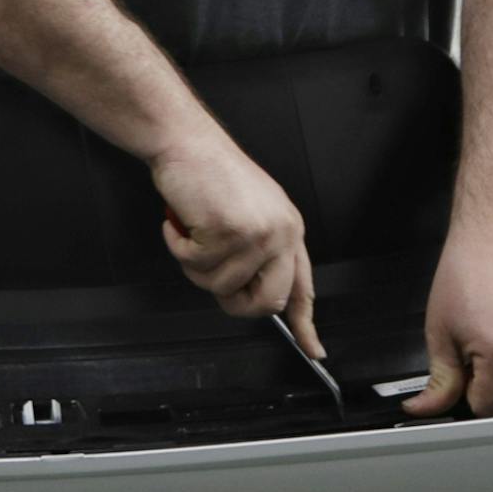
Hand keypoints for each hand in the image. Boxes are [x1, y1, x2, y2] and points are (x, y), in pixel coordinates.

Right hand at [151, 129, 323, 359]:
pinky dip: (178, 247)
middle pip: (266, 302)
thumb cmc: (214, 175)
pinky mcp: (228, 232)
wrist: (189, 143)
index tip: (314, 348)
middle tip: (213, 275)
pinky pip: (195, 266)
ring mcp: (256, 233)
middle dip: (234, 301)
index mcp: (289, 229)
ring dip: (195, 263)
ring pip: (220, 286)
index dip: (307, 324)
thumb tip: (253, 292)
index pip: (303, 286)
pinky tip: (182, 223)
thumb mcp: (254, 212)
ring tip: (195, 230)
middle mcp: (280, 232)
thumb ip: (261, 252)